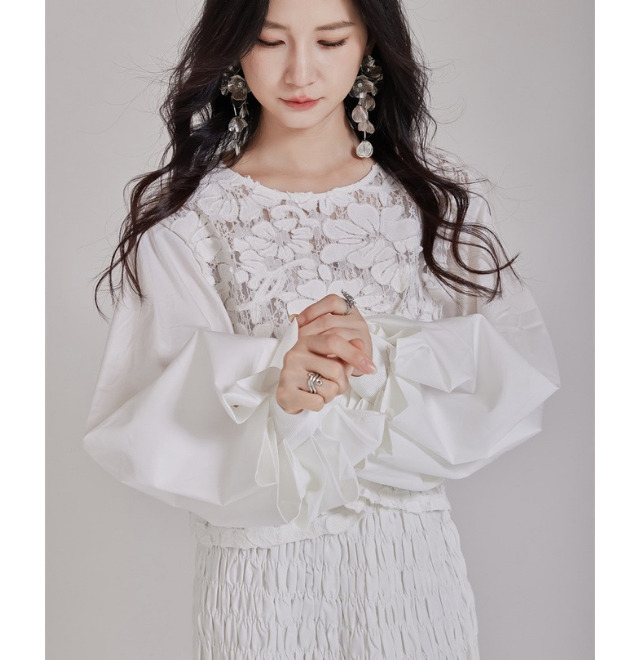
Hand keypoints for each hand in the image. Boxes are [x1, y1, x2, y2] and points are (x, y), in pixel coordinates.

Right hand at [276, 295, 375, 413]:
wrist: (289, 396)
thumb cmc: (311, 376)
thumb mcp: (330, 361)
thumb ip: (346, 353)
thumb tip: (360, 342)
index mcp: (307, 341)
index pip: (334, 342)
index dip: (355, 355)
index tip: (371, 368)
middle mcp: (295, 354)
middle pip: (335, 369)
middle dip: (342, 383)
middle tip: (333, 386)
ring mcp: (288, 373)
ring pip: (329, 388)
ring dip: (330, 395)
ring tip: (318, 391)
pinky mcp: (285, 392)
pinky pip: (317, 402)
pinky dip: (319, 404)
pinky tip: (309, 399)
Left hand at [296, 294, 372, 376]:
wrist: (360, 365)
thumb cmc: (340, 346)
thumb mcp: (327, 330)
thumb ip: (312, 322)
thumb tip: (293, 318)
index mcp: (348, 310)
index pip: (331, 302)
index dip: (313, 310)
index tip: (298, 321)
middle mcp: (356, 319)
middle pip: (328, 320)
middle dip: (308, 330)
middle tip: (296, 341)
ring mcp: (360, 334)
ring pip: (333, 335)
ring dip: (315, 343)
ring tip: (303, 350)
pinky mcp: (362, 350)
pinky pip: (341, 350)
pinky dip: (327, 354)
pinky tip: (318, 357)